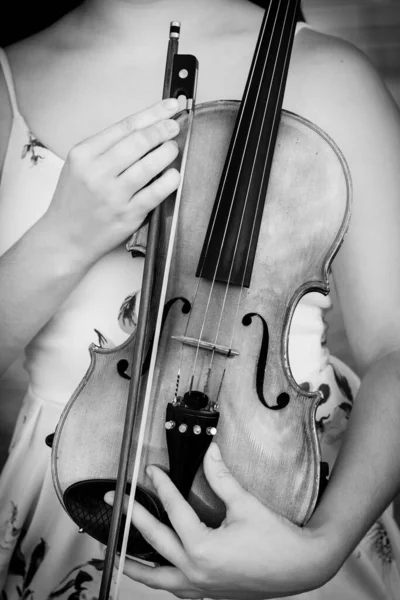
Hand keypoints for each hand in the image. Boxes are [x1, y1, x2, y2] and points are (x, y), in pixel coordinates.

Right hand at [42, 98, 180, 264]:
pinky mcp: (127, 215)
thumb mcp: (79, 166)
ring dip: (168, 152)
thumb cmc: (74, 202)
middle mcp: (97, 172)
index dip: (152, 114)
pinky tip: (174, 174)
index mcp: (84, 154)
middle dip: (163, 130)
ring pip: (149, 165)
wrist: (64, 238)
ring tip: (173, 148)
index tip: (169, 107)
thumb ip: (106, 148)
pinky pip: (155, 193)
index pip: (125, 126)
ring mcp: (113, 195)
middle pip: (139, 141)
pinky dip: (169, 180)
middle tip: (174, 126)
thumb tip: (144, 129)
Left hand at [105, 443, 336, 598]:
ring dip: (134, 563)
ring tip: (113, 552)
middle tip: (115, 499)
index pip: (174, 511)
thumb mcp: (246, 504)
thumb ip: (221, 477)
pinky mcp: (208, 592)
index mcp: (203, 548)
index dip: (161, 487)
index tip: (150, 471)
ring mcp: (201, 586)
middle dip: (132, 517)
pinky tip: (154, 570)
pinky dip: (158, 579)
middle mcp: (196, 571)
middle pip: (154, 541)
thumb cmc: (276, 539)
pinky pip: (174, 589)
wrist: (302, 567)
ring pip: (157, 577)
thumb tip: (209, 451)